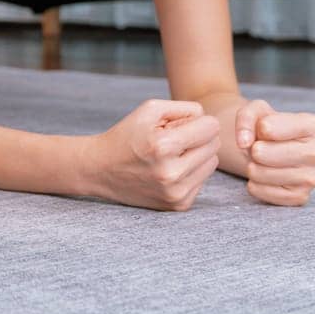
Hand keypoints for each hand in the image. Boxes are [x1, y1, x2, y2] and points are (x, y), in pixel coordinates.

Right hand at [90, 99, 220, 210]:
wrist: (100, 170)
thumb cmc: (126, 136)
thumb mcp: (149, 110)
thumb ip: (184, 108)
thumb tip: (209, 120)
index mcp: (163, 146)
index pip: (211, 128)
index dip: (200, 121)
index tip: (182, 124)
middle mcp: (171, 173)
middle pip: (214, 146)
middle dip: (199, 138)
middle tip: (174, 139)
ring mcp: (176, 193)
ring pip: (212, 164)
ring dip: (197, 156)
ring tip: (172, 154)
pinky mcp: (178, 205)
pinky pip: (202, 181)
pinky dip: (190, 173)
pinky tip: (169, 170)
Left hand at [234, 99, 314, 205]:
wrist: (276, 150)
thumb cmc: (270, 127)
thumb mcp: (257, 110)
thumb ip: (246, 116)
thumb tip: (244, 143)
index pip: (267, 128)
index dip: (257, 128)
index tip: (266, 129)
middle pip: (261, 153)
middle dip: (253, 149)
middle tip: (262, 148)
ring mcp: (314, 178)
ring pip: (259, 173)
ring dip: (252, 166)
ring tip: (264, 161)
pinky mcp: (301, 197)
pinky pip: (261, 191)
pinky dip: (255, 183)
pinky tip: (265, 176)